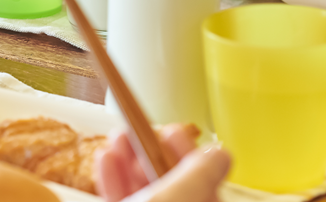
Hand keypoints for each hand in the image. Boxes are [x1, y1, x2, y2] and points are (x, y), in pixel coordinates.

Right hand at [94, 124, 229, 201]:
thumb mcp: (177, 195)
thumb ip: (200, 173)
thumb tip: (219, 153)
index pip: (207, 183)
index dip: (190, 153)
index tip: (173, 131)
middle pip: (170, 182)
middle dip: (153, 151)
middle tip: (140, 130)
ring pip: (144, 190)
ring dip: (129, 160)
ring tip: (118, 138)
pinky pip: (122, 200)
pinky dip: (113, 180)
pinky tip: (106, 160)